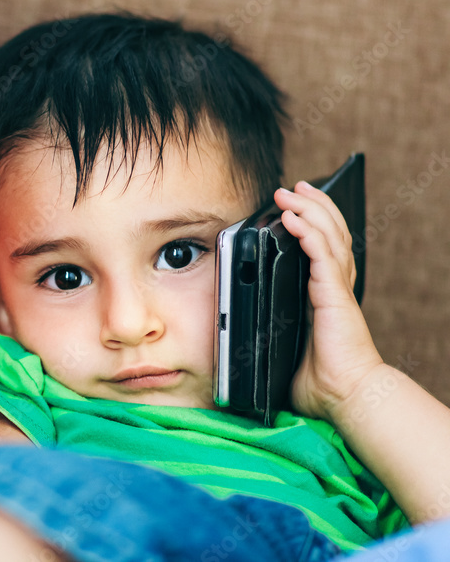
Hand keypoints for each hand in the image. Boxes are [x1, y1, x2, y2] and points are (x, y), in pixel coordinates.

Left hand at [274, 182, 383, 421]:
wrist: (347, 397)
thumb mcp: (286, 348)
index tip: (293, 206)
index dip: (312, 222)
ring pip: (327, 236)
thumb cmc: (321, 382)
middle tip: (292, 187)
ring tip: (289, 192)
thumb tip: (238, 337)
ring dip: (307, 210)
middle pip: (329, 232)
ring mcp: (336, 289)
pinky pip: (322, 256)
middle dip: (311, 205)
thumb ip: (269, 334)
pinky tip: (293, 219)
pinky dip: (308, 233)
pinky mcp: (334, 296)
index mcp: (326, 295)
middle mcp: (334, 286)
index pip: (323, 247)